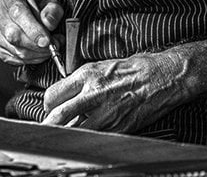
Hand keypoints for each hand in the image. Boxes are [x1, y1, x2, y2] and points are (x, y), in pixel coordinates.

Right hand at [0, 0, 63, 64]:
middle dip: (35, 44)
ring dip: (35, 53)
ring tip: (50, 49)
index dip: (33, 29)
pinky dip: (30, 59)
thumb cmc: (36, 4)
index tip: (46, 40)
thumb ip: (52, 9)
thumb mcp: (49, 0)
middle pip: (13, 34)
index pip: (18, 12)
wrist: (24, 9)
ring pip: (13, 49)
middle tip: (53, 45)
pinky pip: (13, 58)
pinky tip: (40, 54)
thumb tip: (49, 23)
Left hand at [42, 50, 189, 132]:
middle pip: (58, 116)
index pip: (53, 94)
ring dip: (66, 135)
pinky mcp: (118, 128)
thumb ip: (82, 81)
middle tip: (45, 129)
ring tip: (62, 137)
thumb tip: (66, 96)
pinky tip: (85, 138)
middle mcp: (94, 94)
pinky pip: (95, 138)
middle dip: (48, 125)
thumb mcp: (103, 66)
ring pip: (74, 131)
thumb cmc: (135, 69)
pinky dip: (87, 140)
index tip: (50, 108)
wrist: (161, 77)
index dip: (48, 104)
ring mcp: (106, 113)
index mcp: (88, 75)